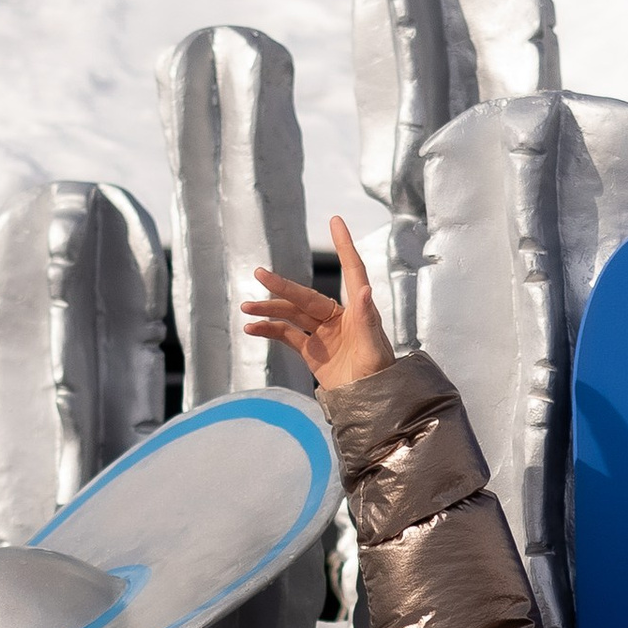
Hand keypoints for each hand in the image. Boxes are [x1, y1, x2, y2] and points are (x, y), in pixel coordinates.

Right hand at [241, 212, 394, 391]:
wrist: (371, 406)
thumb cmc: (380, 377)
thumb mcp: (375, 350)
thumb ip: (368, 319)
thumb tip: (364, 289)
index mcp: (358, 312)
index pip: (352, 271)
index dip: (344, 246)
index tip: (336, 221)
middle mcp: (339, 318)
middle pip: (307, 296)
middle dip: (282, 286)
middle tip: (259, 274)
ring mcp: (324, 334)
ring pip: (292, 314)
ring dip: (269, 309)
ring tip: (246, 308)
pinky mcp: (313, 352)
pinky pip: (287, 335)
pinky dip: (269, 330)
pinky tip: (252, 328)